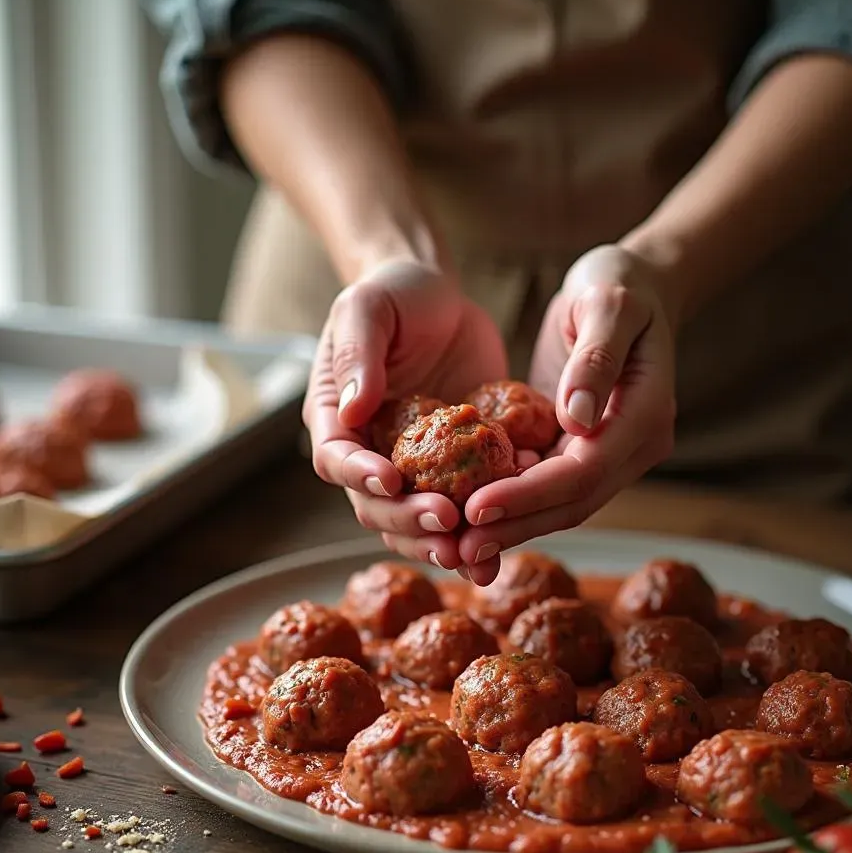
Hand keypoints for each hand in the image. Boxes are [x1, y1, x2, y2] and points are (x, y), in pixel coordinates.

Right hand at [304, 259, 508, 570]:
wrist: (442, 298)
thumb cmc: (395, 295)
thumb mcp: (368, 309)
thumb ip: (357, 354)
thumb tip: (351, 409)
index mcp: (337, 421)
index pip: (337, 460)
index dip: (360, 476)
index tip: (392, 479)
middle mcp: (370, 455)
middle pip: (378, 507)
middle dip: (411, 521)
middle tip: (448, 521)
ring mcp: (414, 468)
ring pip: (420, 523)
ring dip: (446, 544)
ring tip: (477, 557)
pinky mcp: (456, 469)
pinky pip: (468, 505)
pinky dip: (486, 524)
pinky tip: (514, 531)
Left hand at [458, 244, 676, 571]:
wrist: (633, 284)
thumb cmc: (619, 283)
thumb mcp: (609, 304)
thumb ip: (596, 359)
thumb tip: (576, 421)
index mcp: (645, 416)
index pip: (583, 471)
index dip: (529, 494)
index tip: (476, 508)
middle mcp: (631, 446)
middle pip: (572, 503)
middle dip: (515, 527)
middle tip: (458, 551)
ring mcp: (610, 452)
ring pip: (558, 505)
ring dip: (510, 527)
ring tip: (456, 548)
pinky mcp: (581, 448)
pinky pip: (545, 485)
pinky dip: (510, 502)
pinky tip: (466, 515)